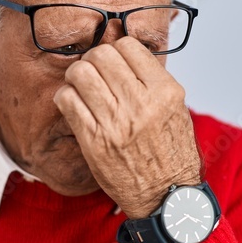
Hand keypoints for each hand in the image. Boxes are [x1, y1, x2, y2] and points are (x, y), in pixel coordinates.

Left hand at [52, 36, 201, 218]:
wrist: (166, 196)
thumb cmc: (171, 154)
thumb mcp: (176, 110)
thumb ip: (153, 82)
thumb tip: (123, 55)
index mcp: (165, 92)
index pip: (128, 46)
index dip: (115, 49)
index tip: (112, 61)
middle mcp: (141, 104)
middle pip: (101, 55)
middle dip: (92, 59)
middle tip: (92, 71)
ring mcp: (116, 123)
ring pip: (80, 73)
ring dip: (75, 75)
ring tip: (80, 86)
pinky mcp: (94, 141)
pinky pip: (67, 101)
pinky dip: (65, 97)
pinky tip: (73, 103)